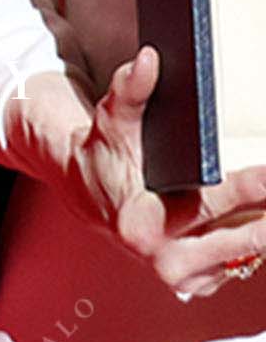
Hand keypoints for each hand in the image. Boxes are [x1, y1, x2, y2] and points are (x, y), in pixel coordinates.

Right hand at [42, 46, 265, 298]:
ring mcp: (184, 277)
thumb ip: (131, 90)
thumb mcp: (112, 120)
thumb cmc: (106, 153)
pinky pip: (242, 263)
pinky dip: (259, 240)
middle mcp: (163, 259)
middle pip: (239, 240)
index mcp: (142, 222)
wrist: (92, 195)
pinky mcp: (199, 283)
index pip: (205, 205)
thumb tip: (149, 59)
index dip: (245, 189)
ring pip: (247, 256)